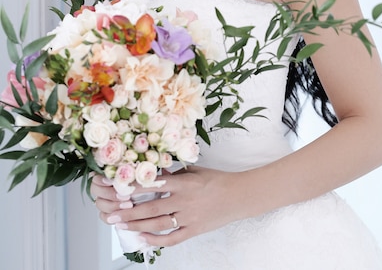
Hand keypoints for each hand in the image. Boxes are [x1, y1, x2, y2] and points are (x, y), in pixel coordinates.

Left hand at [90, 166, 242, 246]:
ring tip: (122, 227)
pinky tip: (144, 239)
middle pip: (151, 209)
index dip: (134, 189)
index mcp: (183, 183)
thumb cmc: (216, 179)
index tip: (118, 191)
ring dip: (138, 226)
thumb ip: (174, 173)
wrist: (238, 195)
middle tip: (112, 216)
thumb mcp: (194, 170)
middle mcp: (184, 200)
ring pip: (158, 225)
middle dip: (129, 213)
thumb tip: (155, 172)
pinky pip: (172, 238)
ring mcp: (189, 217)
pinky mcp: (194, 230)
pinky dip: (157, 240)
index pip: (153, 186)